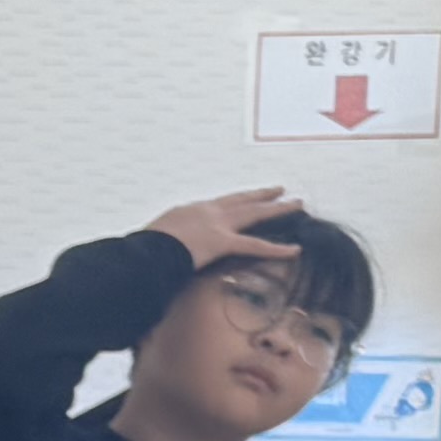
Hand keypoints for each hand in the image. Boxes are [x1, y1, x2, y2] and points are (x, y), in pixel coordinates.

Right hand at [150, 187, 303, 268]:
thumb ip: (168, 238)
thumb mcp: (155, 237)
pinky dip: (276, 249)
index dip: (235, 201)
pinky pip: (255, 246)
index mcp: (190, 210)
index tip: (245, 198)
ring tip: (296, 204)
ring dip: (277, 208)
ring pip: (254, 213)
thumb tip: (165, 248)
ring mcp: (217, 224)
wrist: (144, 250)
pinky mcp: (222, 242)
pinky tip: (294, 250)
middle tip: (279, 190)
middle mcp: (208, 211)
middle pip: (241, 200)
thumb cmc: (144, 247)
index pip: (219, 204)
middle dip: (261, 195)